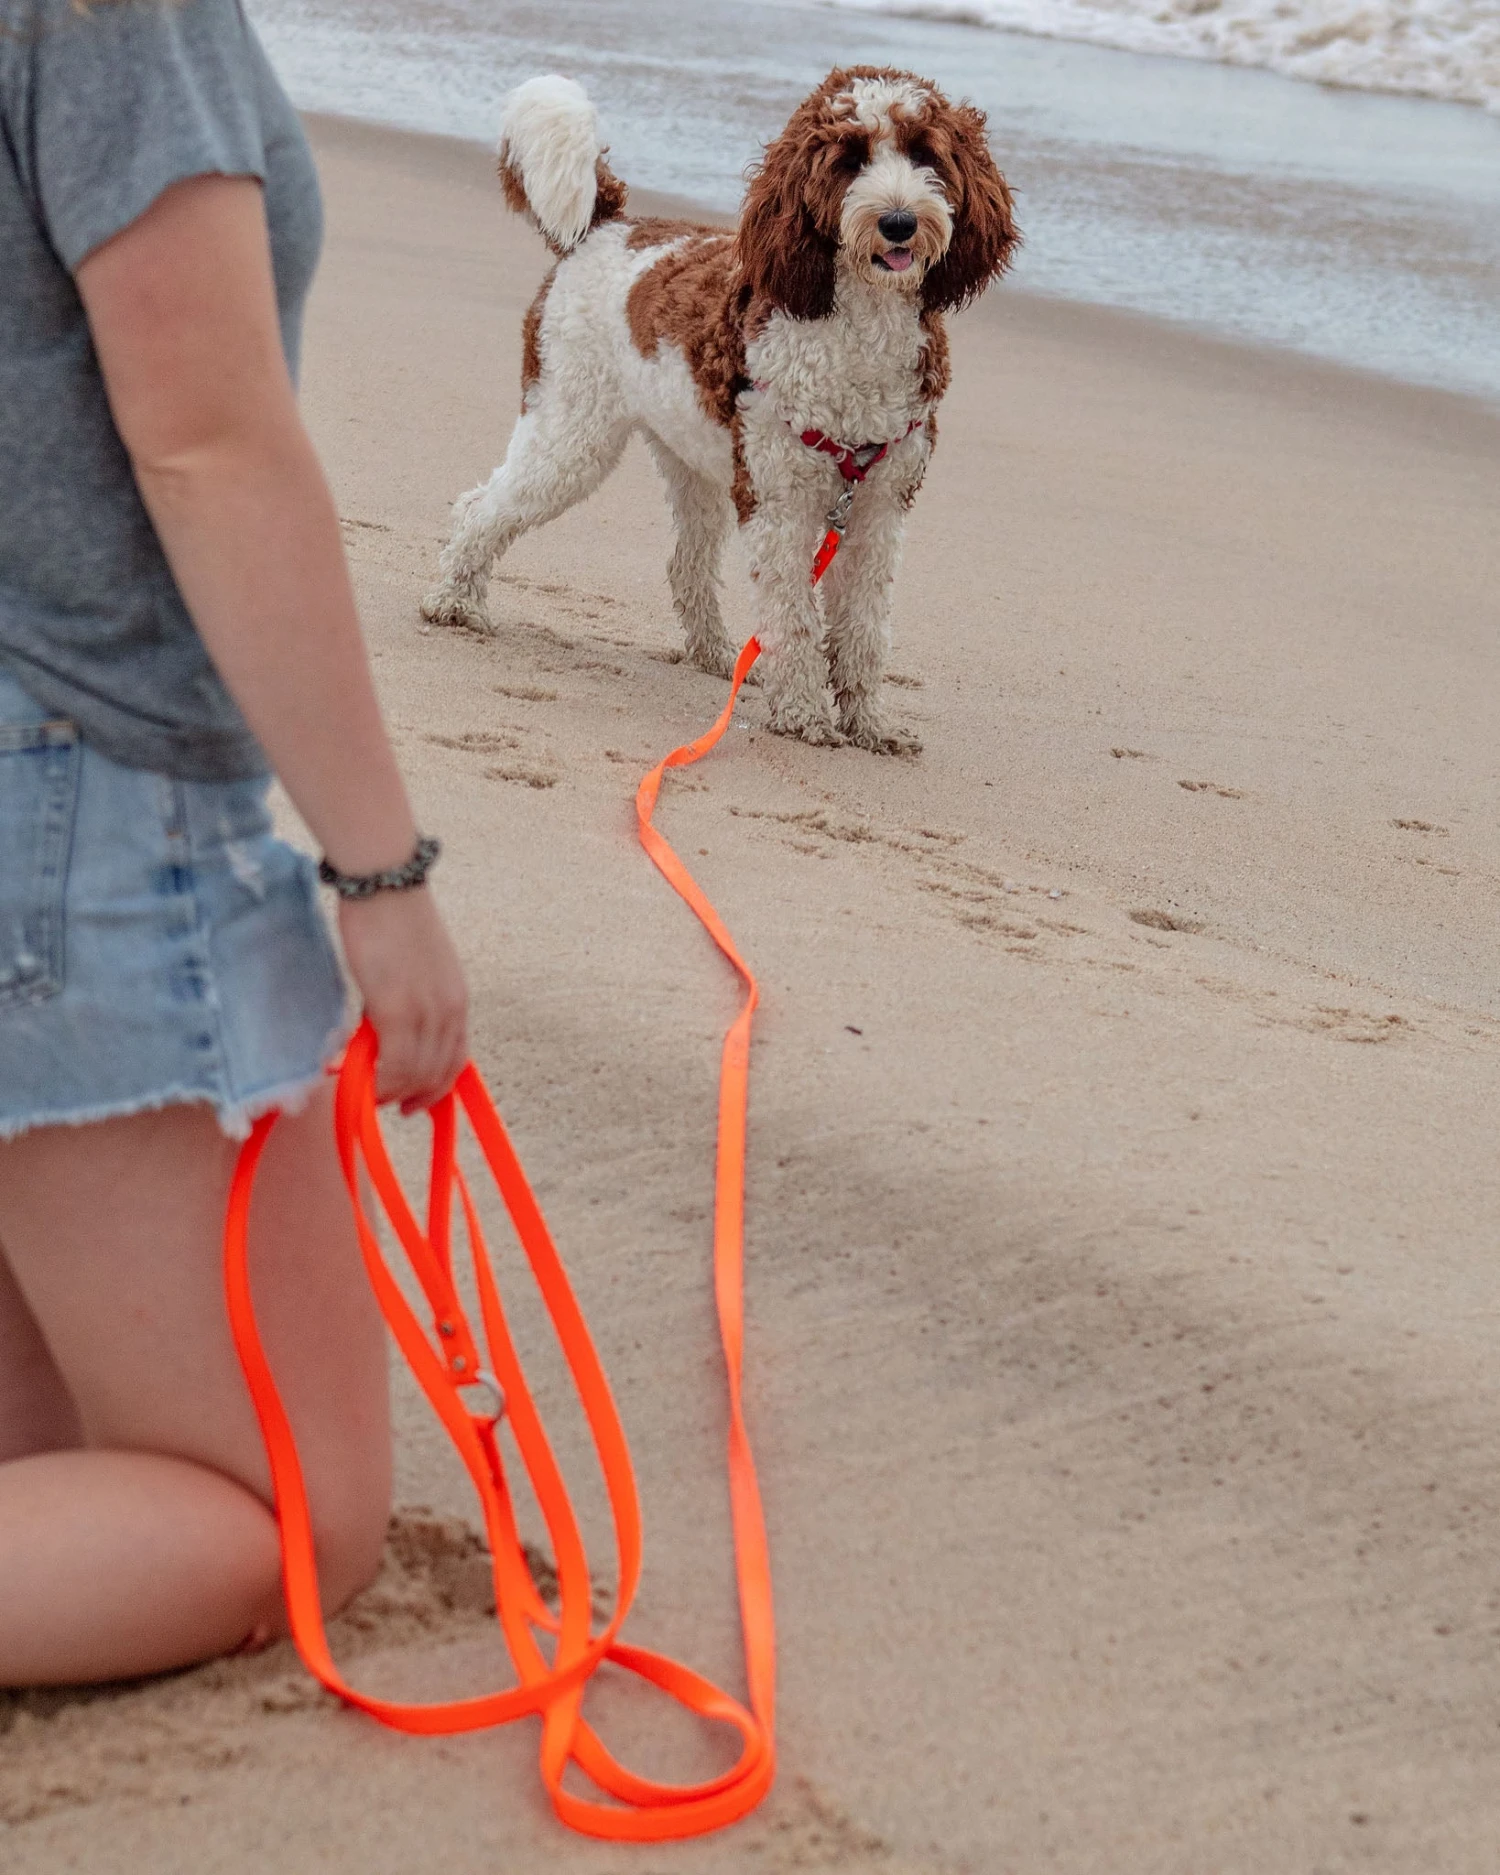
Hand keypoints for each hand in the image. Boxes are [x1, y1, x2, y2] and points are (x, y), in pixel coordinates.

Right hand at [336, 888, 468, 1112]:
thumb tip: (388, 1032)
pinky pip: (395, 1063)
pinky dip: (381, 1082)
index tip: (417, 1101)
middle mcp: (450, 1010)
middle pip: (438, 1073)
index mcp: (458, 999)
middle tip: (387, 1103)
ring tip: (370, 1093)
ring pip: (416, 1074)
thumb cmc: (395, 919)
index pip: (456, 1059)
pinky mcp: (397, 1009)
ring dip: (393, 1092)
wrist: (386, 886)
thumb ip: (414, 1002)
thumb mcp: (418, 968)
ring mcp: (426, 1011)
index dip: (437, 1087)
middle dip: (413, 1096)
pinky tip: (363, 1083)